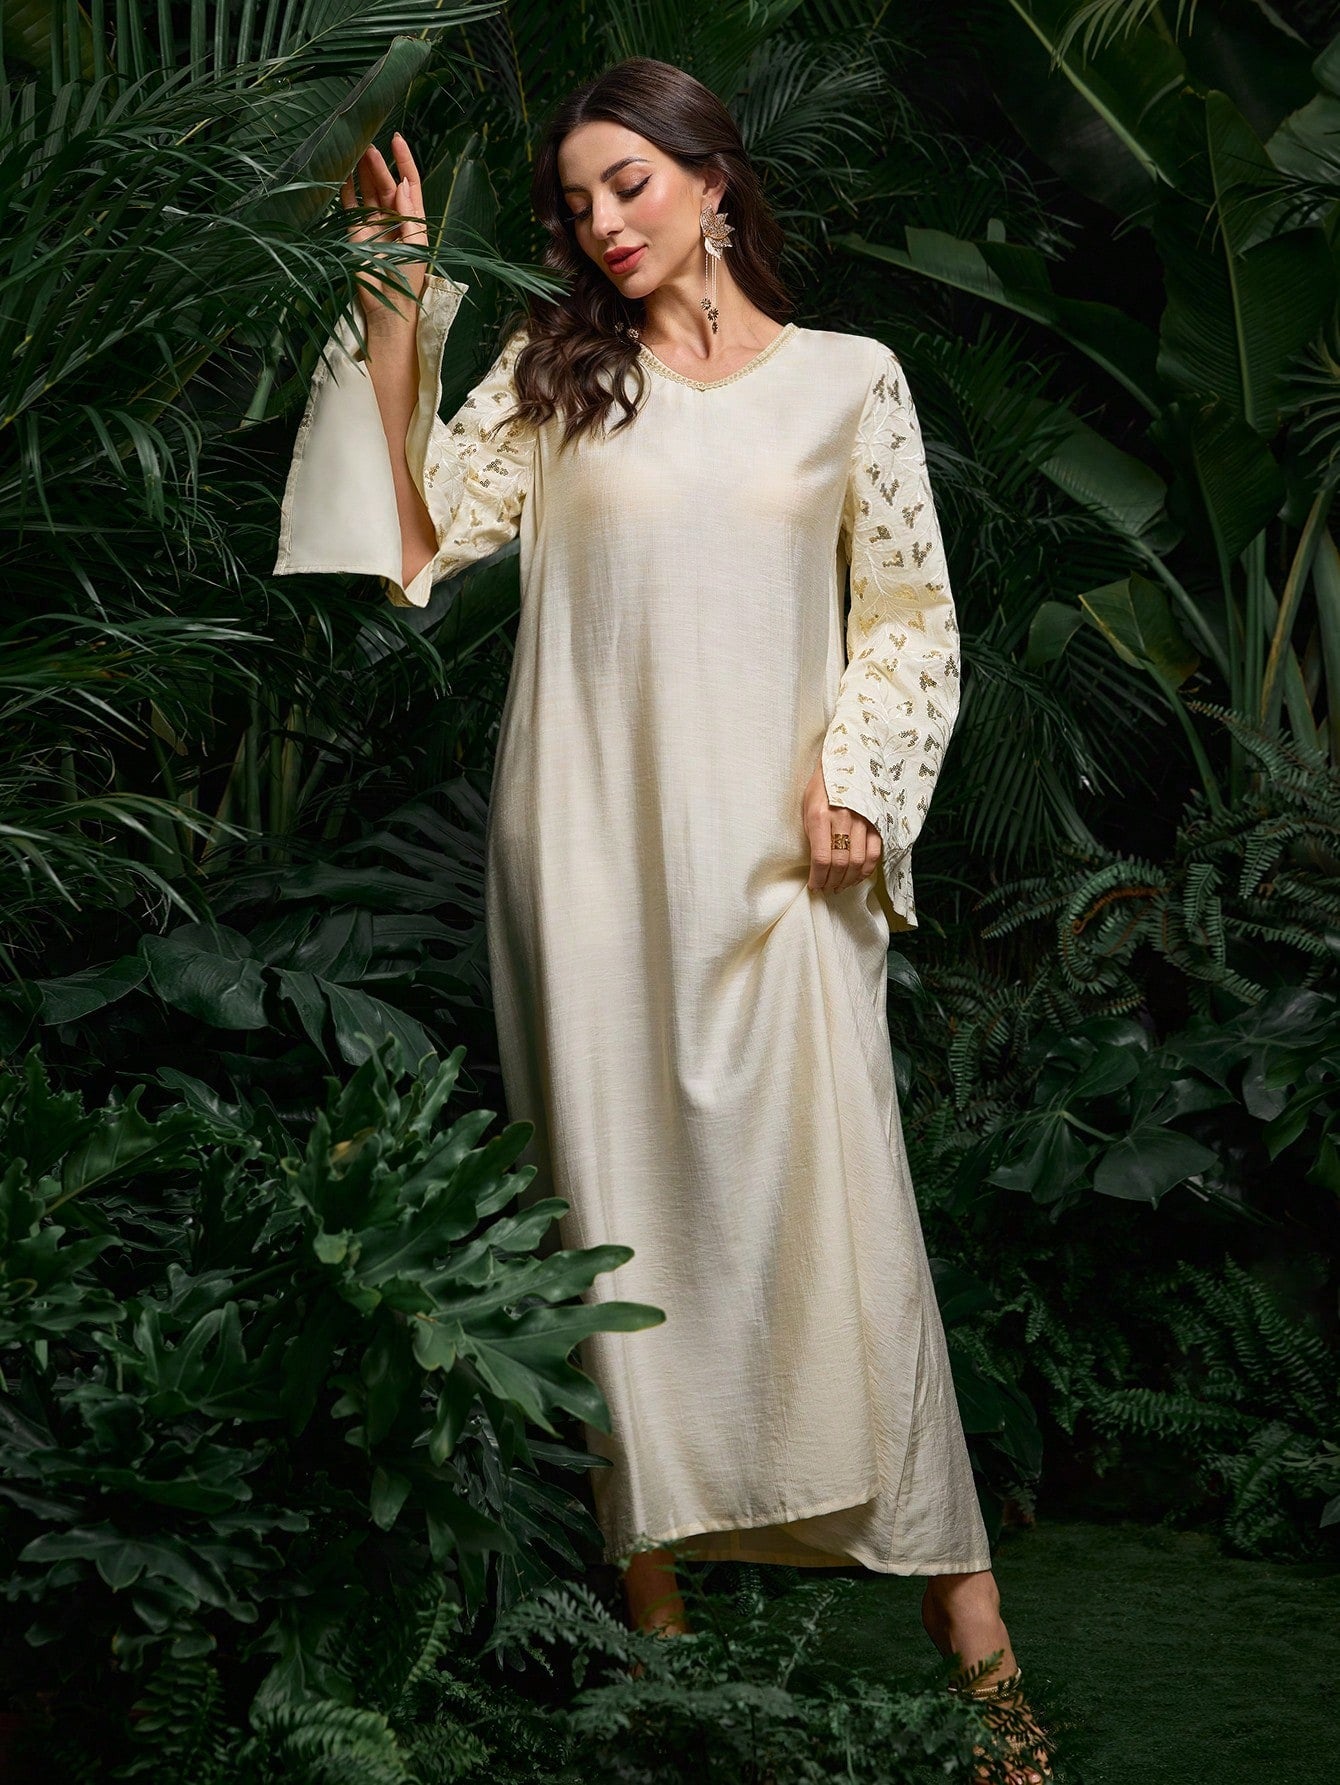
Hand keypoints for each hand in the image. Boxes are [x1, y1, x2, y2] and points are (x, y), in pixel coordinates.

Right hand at [342, 129, 428, 331]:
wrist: (389, 306)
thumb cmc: (409, 280)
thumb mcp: (416, 245)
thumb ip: (410, 214)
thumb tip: (402, 185)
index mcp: (413, 219)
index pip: (409, 183)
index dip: (404, 161)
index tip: (397, 139)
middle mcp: (393, 218)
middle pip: (385, 183)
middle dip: (378, 164)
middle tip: (368, 144)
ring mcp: (373, 224)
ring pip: (367, 190)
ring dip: (362, 171)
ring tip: (355, 149)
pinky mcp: (355, 232)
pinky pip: (349, 206)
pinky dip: (345, 189)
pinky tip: (341, 171)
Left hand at [804, 760, 880, 894]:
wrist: (846, 761)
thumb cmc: (821, 787)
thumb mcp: (806, 806)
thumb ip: (812, 834)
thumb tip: (815, 865)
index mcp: (820, 815)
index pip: (821, 859)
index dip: (818, 879)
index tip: (814, 886)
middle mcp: (843, 819)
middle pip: (840, 864)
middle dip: (832, 882)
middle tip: (827, 889)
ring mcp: (863, 820)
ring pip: (858, 862)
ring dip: (848, 880)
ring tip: (840, 886)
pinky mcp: (877, 821)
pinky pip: (874, 853)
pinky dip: (866, 870)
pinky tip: (857, 876)